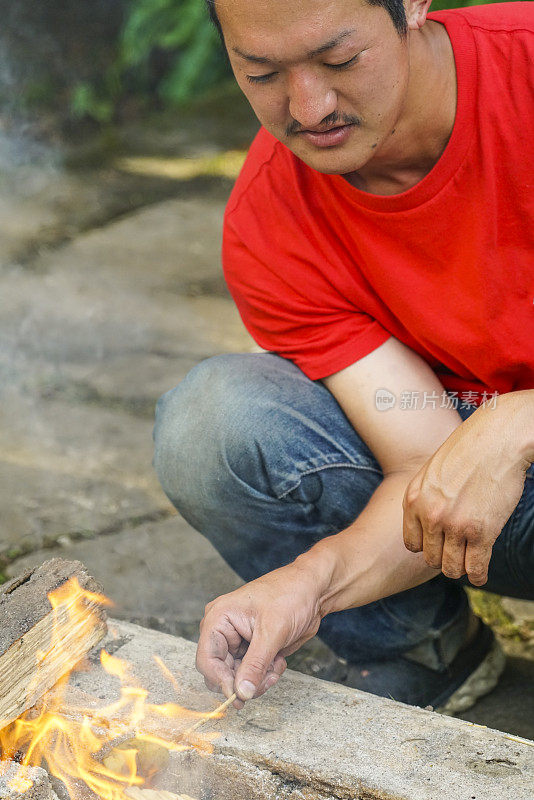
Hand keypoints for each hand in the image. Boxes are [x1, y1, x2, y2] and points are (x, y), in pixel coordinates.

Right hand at [196, 563, 322, 706]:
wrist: (313, 591)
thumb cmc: (290, 595)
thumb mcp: (272, 631)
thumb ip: (255, 665)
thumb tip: (241, 693)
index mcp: (219, 618)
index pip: (206, 659)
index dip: (220, 681)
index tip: (239, 697)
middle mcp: (224, 631)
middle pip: (221, 673)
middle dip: (243, 682)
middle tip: (266, 681)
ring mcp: (238, 641)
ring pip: (237, 677)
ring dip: (258, 679)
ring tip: (276, 667)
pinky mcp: (252, 649)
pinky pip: (251, 674)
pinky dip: (265, 674)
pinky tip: (279, 661)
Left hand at [402, 395, 531, 585]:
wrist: (498, 438)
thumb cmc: (468, 450)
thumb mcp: (432, 471)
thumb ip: (425, 497)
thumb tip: (427, 521)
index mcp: (413, 499)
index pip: (412, 543)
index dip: (426, 547)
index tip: (439, 545)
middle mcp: (430, 515)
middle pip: (431, 558)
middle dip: (443, 559)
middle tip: (456, 555)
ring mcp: (455, 525)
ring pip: (451, 567)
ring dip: (460, 569)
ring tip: (468, 564)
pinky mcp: (481, 533)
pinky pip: (475, 567)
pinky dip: (478, 575)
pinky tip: (480, 573)